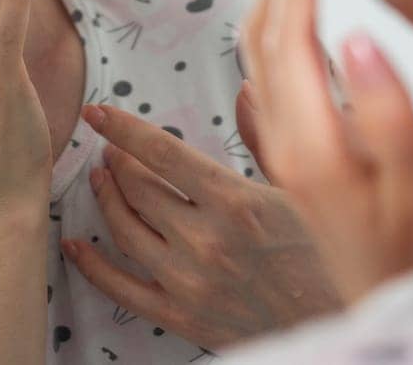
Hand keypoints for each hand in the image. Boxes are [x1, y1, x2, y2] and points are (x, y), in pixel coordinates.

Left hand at [60, 101, 343, 349]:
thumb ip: (264, 138)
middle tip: (111, 149)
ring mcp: (189, 281)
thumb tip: (245, 88)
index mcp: (235, 201)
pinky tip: (76, 244)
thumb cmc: (328, 253)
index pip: (161, 153)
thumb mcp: (302, 188)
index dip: (122, 128)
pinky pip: (121, 288)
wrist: (336, 323)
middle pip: (137, 188)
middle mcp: (205, 239)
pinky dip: (91, 264)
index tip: (97, 113)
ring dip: (106, 199)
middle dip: (117, 161)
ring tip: (101, 179)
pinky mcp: (182, 316)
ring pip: (125, 229)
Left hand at [240, 0, 412, 301]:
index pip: (291, 30)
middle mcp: (286, 144)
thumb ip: (388, 113)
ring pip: (257, 55)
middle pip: (264, 33)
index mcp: (313, 144)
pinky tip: (296, 13)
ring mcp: (285, 155)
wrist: (411, 316)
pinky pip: (266, 80)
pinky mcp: (296, 162)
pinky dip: (276, 29)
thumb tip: (357, 36)